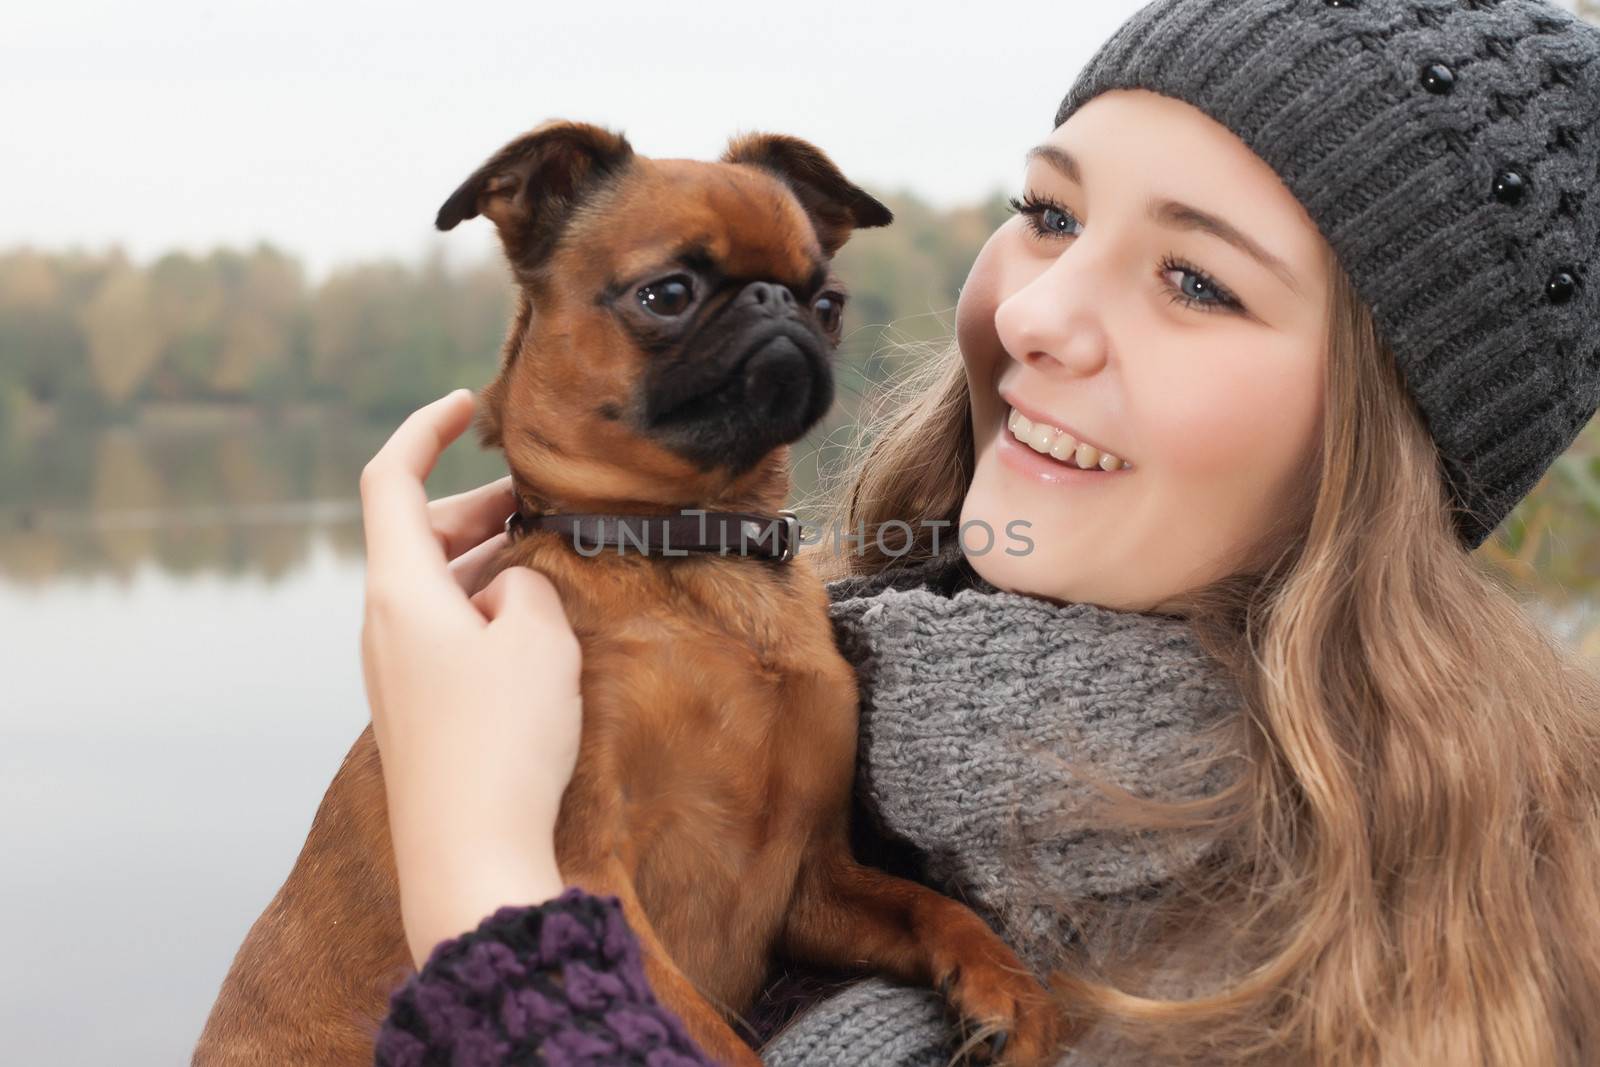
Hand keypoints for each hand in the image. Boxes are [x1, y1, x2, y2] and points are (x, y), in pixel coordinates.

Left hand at [358, 388, 585, 969]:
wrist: (469, 857)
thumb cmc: (501, 742)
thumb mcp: (537, 638)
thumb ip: (527, 584)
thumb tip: (510, 586)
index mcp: (399, 590)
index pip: (390, 479)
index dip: (424, 428)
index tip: (469, 405)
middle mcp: (384, 623)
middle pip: (418, 532)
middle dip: (479, 504)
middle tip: (543, 497)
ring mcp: (396, 669)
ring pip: (437, 583)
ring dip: (488, 558)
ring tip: (552, 555)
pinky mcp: (418, 706)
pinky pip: (446, 629)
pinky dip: (485, 604)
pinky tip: (534, 621)